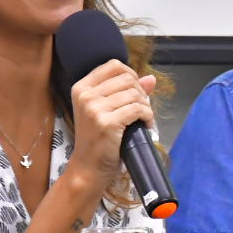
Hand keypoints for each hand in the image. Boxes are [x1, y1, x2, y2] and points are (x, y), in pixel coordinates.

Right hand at [67, 59, 155, 184]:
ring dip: (145, 106)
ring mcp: (94, 109)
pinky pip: (138, 109)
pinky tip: (145, 125)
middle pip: (127, 78)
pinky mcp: (107, 123)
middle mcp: (86, 95)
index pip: (114, 66)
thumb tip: (150, 79)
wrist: (88, 167)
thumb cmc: (98, 138)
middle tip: (141, 108)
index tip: (135, 91)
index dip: (130, 75)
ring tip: (143, 118)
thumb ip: (127, 91)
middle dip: (140, 93)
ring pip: (135, 94)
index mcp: (82, 87)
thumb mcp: (105, 110)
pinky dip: (148, 116)